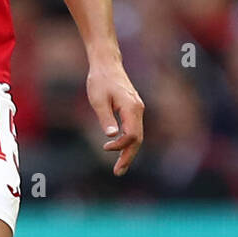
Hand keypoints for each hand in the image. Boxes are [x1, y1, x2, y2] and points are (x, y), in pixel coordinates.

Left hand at [86, 60, 144, 176]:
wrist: (106, 64)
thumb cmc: (100, 80)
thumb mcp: (98, 100)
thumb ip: (106, 118)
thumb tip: (112, 136)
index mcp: (132, 108)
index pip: (132, 135)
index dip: (120, 146)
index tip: (105, 147)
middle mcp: (138, 110)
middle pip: (138, 139)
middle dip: (128, 157)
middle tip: (118, 172)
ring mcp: (137, 109)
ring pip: (137, 135)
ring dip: (129, 151)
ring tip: (119, 167)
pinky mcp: (133, 108)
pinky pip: (134, 129)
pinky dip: (128, 142)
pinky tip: (120, 149)